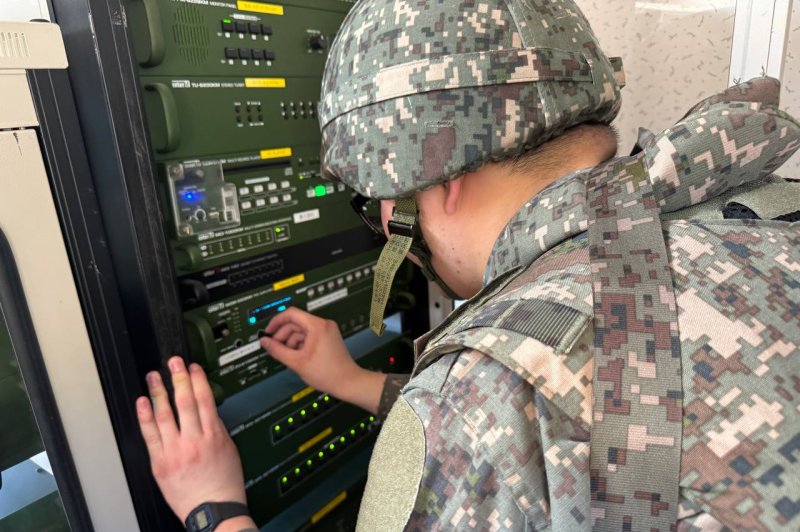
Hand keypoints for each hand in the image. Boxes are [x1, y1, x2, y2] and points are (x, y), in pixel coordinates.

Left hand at [136, 356, 254, 528]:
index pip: (205, 401)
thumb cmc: (223, 484)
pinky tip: (142, 402)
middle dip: (179, 379)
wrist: (212, 510)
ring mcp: (175, 451)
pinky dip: (145, 416)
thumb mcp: (229, 450)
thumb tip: (207, 409)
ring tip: (154, 376)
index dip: (198, 380)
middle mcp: (194, 441)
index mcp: (213, 436)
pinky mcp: (160, 462)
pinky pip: (150, 435)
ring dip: (159, 392)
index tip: (193, 368)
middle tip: (173, 362)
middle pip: (185, 403)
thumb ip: (217, 429)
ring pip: (165, 415)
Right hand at [260, 307, 386, 413]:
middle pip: (295, 323)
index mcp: (317, 325)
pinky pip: (308, 337)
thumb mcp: (296, 362)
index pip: (291, 314)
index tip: (268, 332)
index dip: (276, 322)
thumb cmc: (328, 373)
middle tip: (274, 348)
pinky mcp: (327, 338)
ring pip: (301, 331)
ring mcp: (326, 331)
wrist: (347, 382)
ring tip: (287, 356)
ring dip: (290, 342)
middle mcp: (323, 325)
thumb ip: (277, 350)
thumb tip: (265, 342)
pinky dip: (299, 345)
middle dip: (282, 335)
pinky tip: (296, 357)